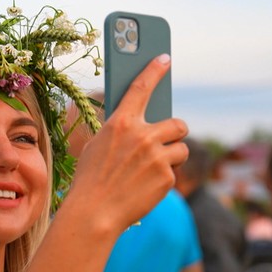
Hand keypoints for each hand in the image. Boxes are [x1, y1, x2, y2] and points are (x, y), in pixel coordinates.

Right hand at [70, 54, 188, 233]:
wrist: (94, 213)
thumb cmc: (91, 180)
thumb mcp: (97, 146)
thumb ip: (120, 132)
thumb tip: (140, 124)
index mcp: (120, 123)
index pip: (141, 87)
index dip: (154, 70)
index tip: (164, 58)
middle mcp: (142, 135)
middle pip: (178, 123)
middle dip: (176, 132)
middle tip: (169, 140)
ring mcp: (157, 157)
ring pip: (181, 149)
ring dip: (173, 157)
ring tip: (154, 169)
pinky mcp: (167, 177)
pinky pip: (173, 172)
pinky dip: (162, 180)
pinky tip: (144, 188)